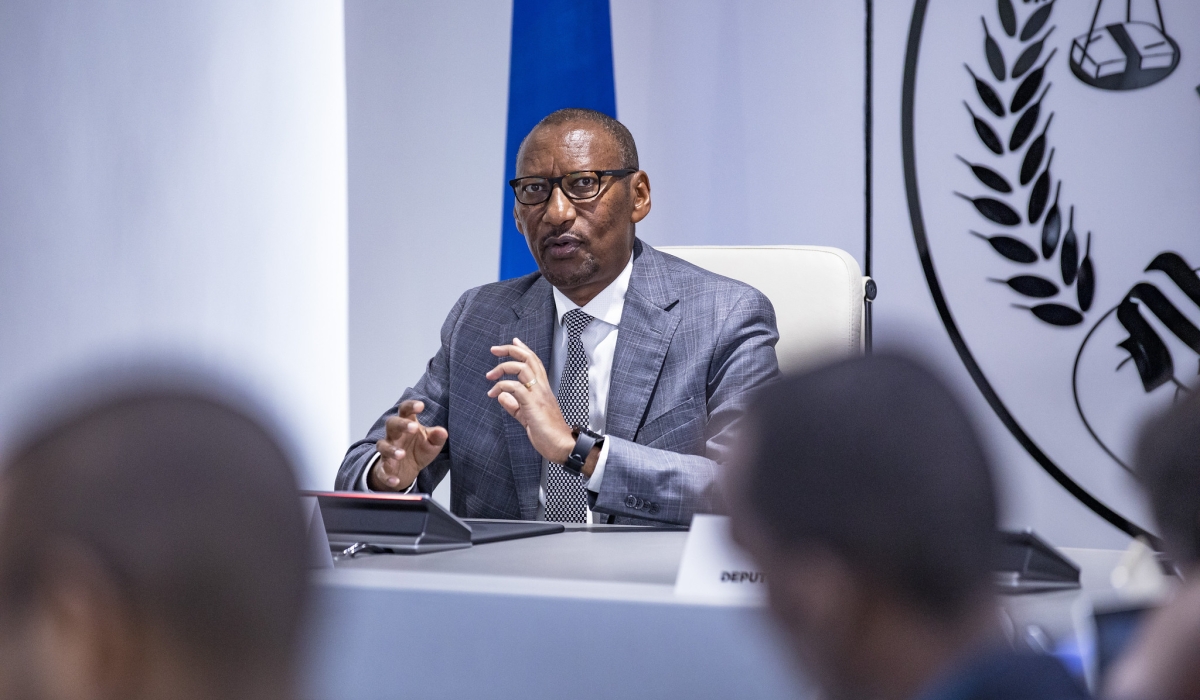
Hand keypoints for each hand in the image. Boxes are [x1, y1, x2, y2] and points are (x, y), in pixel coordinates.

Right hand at [369, 400, 447, 490]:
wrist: (406, 471)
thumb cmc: (418, 450)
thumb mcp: (432, 443)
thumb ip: (437, 437)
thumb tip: (443, 431)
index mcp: (407, 424)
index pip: (405, 410)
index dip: (411, 406)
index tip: (420, 406)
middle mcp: (395, 435)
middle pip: (391, 423)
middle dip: (401, 424)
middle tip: (413, 427)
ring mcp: (387, 451)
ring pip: (383, 446)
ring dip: (391, 450)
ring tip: (401, 454)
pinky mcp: (384, 467)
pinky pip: (382, 471)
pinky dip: (388, 476)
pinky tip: (395, 479)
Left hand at [487, 337, 575, 463]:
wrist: (562, 446)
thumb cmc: (549, 434)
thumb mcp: (526, 418)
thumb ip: (514, 406)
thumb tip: (501, 397)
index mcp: (543, 389)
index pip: (534, 362)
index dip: (523, 350)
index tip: (513, 342)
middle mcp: (542, 388)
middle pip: (528, 358)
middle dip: (510, 350)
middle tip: (495, 349)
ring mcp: (538, 395)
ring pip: (521, 368)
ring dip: (502, 368)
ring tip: (490, 376)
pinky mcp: (532, 404)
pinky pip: (514, 387)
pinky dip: (502, 387)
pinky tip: (494, 394)